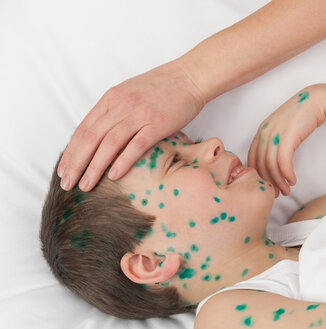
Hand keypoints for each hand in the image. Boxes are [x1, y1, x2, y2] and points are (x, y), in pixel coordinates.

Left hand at [58, 58, 205, 190]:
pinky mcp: (158, 123)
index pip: (83, 129)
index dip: (71, 152)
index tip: (64, 170)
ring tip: (85, 185)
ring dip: (94, 167)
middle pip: (90, 138)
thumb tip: (102, 135)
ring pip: (109, 144)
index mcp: (111, 99)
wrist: (191, 76)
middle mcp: (121, 106)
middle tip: (67, 183)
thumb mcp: (131, 94)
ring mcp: (139, 115)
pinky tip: (114, 176)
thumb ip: (115, 112)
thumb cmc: (164, 88)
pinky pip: (136, 145)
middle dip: (76, 163)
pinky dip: (123, 161)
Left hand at [247, 85, 325, 195]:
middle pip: (261, 164)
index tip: (266, 184)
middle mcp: (264, 133)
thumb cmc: (301, 116)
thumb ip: (274, 142)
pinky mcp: (287, 137)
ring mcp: (275, 134)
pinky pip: (283, 162)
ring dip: (279, 181)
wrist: (314, 101)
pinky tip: (293, 180)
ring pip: (271, 166)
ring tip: (286, 190)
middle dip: (268, 182)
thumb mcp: (282, 128)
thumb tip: (274, 162)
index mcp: (261, 131)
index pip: (252, 158)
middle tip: (276, 193)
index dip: (258, 174)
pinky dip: (287, 174)